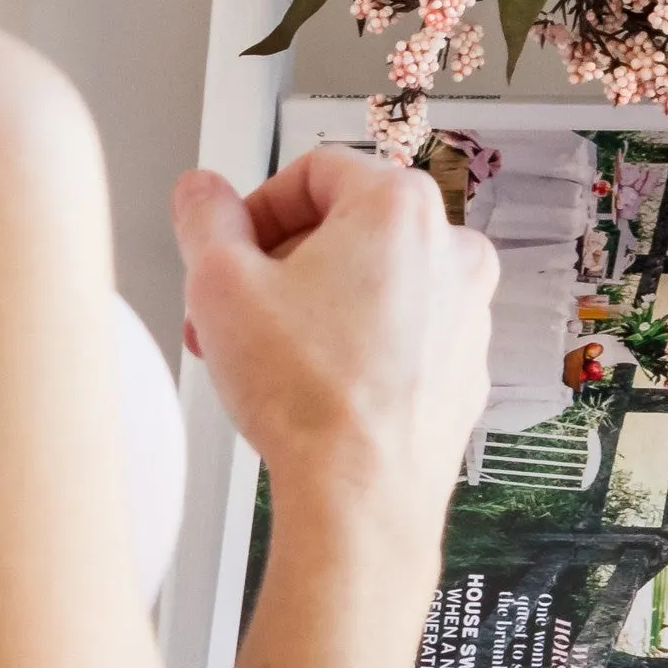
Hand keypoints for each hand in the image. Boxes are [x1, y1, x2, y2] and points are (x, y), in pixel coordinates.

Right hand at [169, 151, 495, 528]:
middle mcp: (451, 250)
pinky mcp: (464, 366)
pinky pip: (401, 333)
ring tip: (263, 354)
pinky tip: (311, 385)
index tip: (230, 248)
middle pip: (346, 227)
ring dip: (312, 306)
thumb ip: (204, 219)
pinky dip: (356, 345)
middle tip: (231, 309)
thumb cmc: (309, 397)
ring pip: (373, 283)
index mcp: (401, 207)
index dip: (257, 208)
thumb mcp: (221, 284)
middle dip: (278, 265)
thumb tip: (201, 192)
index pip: (315, 169)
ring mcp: (466, 312)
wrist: (361, 498)